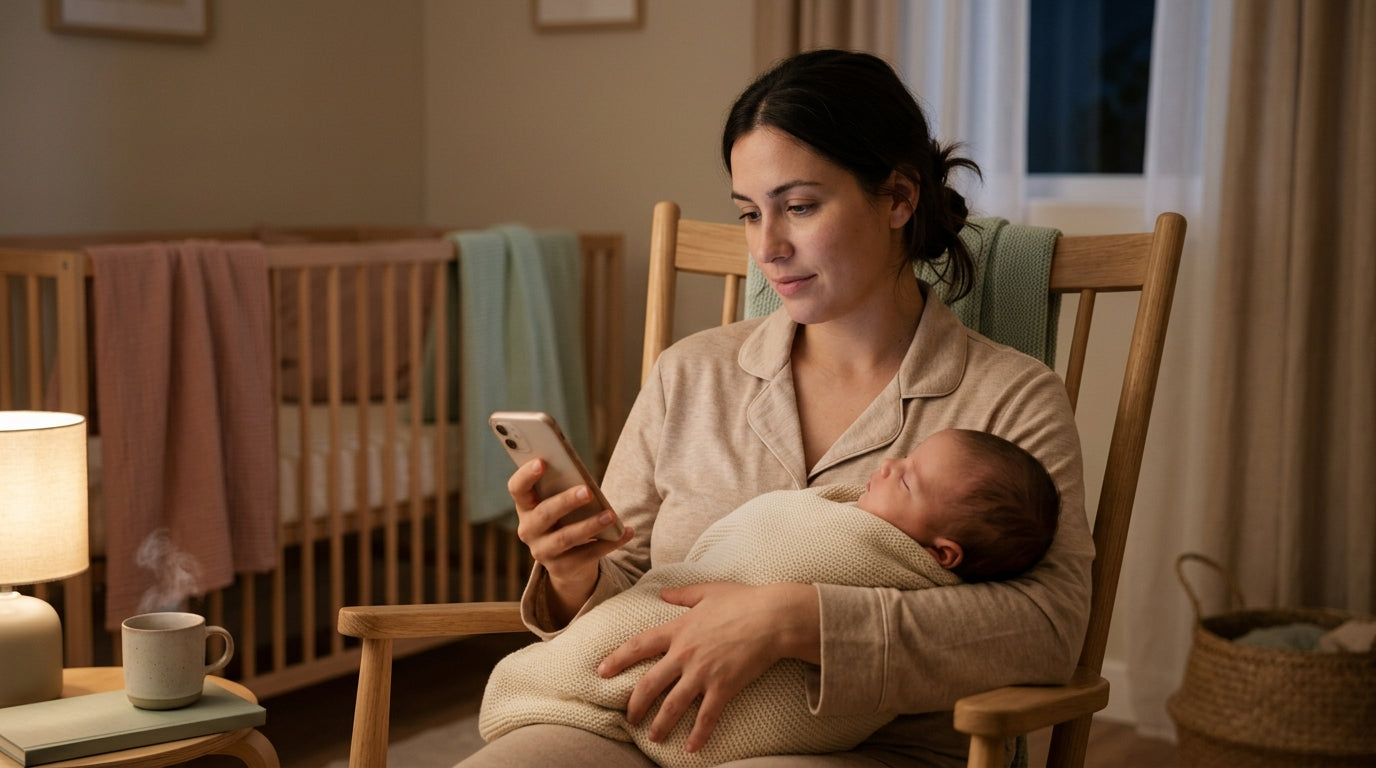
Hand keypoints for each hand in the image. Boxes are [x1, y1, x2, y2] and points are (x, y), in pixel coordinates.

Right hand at [509, 458, 630, 621]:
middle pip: (544, 514)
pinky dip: (610, 543)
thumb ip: (565, 488)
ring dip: (589, 525)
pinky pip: (589, 555)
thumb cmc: (566, 519)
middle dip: (565, 501)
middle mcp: (528, 530)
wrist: (569, 563)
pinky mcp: (563, 568)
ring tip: (610, 515)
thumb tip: (583, 478)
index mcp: (526, 507)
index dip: (526, 475)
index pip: (517, 488)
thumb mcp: (561, 504)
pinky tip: (626, 532)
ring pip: (565, 538)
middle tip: (587, 490)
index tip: (542, 461)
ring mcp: (543, 552)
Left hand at [597, 581, 819, 752]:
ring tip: (653, 737)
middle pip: (650, 683)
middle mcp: (685, 653)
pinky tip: (692, 748)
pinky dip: (698, 734)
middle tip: (629, 718)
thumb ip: (682, 594)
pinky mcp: (723, 686)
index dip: (618, 659)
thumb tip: (662, 592)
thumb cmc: (744, 600)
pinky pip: (707, 716)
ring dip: (660, 724)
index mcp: (679, 629)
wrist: (773, 617)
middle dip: (635, 704)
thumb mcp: (708, 590)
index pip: (639, 646)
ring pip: (673, 705)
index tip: (601, 671)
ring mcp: (703, 672)